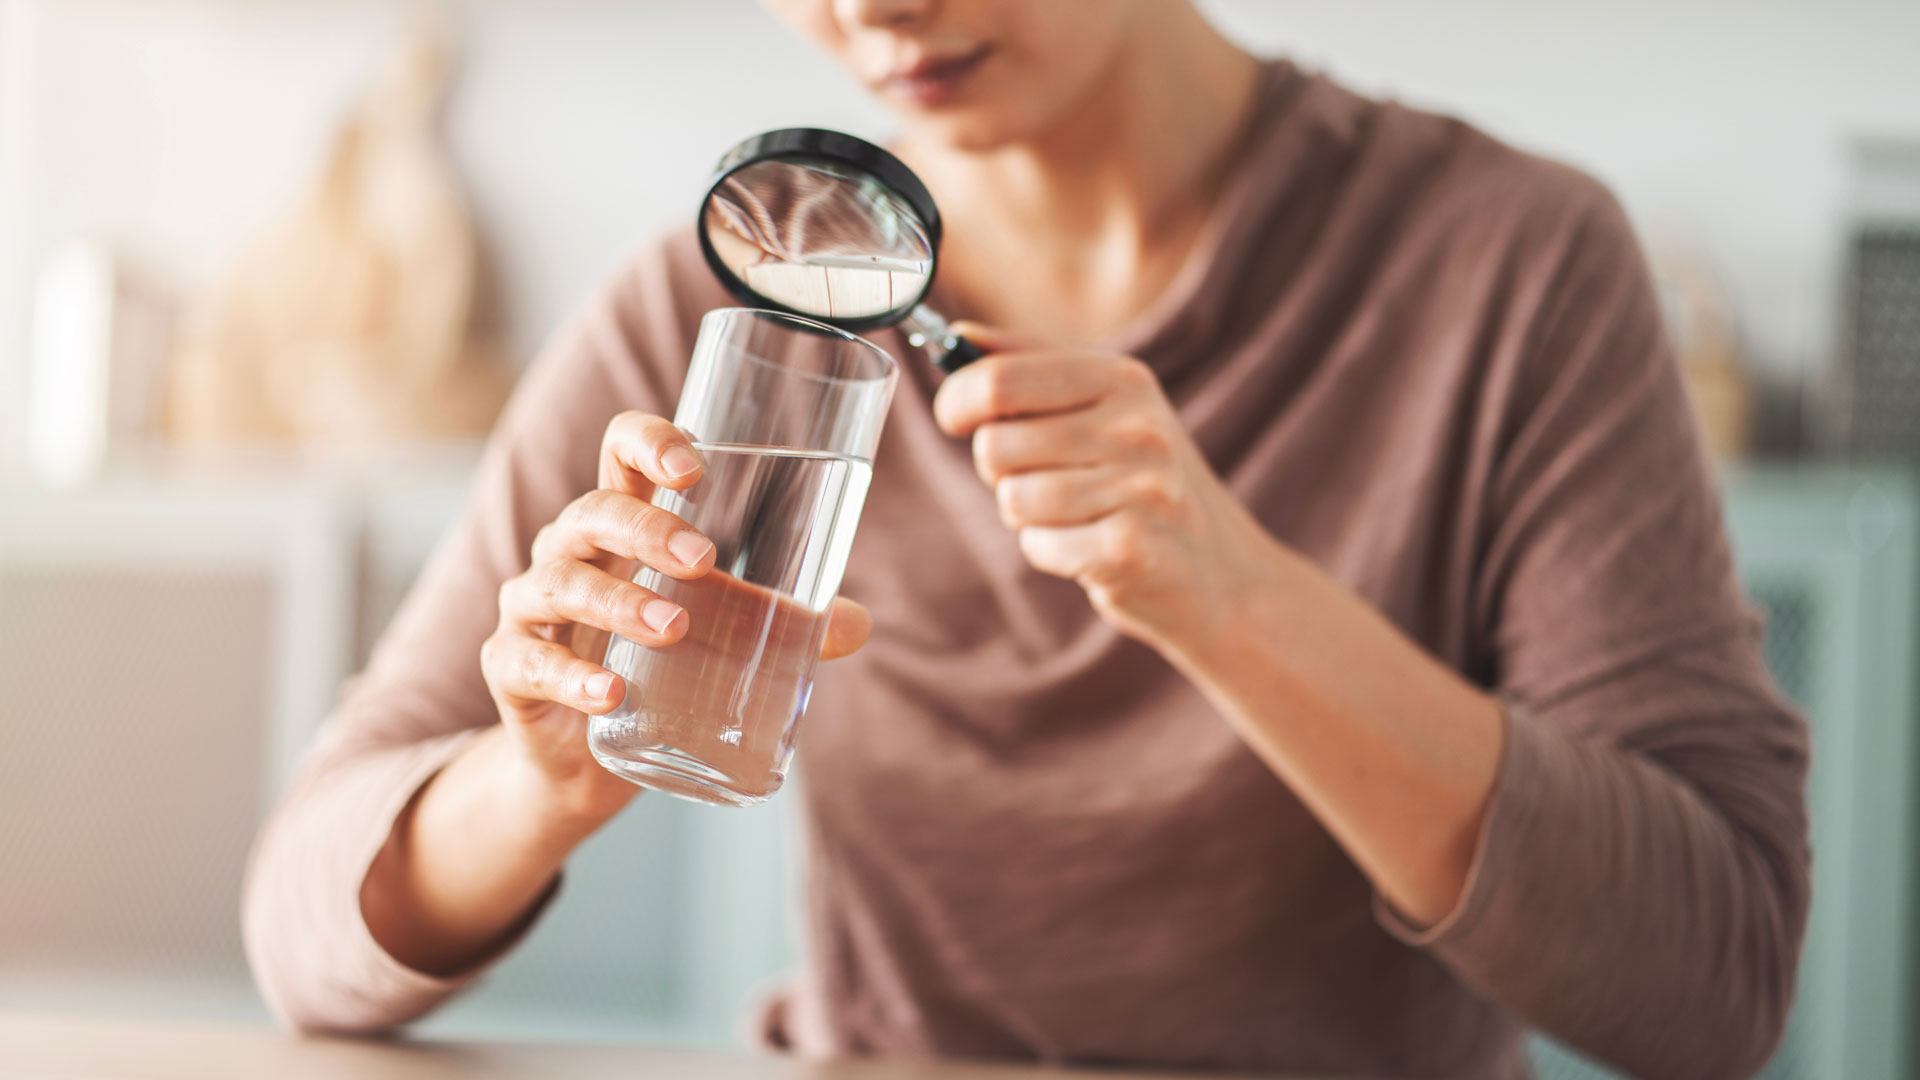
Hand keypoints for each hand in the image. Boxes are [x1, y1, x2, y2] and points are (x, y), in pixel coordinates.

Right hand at [481, 411, 873, 827]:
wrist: (582, 762)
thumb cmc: (653, 669)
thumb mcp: (721, 638)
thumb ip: (785, 626)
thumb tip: (857, 625)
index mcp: (621, 528)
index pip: (621, 454)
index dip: (650, 443)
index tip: (694, 469)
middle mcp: (569, 553)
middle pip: (592, 513)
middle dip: (646, 531)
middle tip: (704, 562)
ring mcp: (532, 608)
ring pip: (560, 582)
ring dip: (618, 602)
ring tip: (673, 630)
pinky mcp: (511, 668)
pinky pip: (531, 661)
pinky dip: (572, 675)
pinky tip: (609, 692)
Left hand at [932, 326, 1278, 654]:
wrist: (1223, 574)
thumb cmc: (1144, 484)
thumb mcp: (1105, 408)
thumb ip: (1032, 366)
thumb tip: (958, 335)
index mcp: (1124, 378)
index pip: (999, 379)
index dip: (956, 402)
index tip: (955, 418)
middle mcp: (1138, 426)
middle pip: (995, 444)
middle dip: (1000, 470)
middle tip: (1045, 478)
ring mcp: (1141, 488)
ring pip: (1012, 499)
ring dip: (1027, 516)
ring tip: (1076, 515)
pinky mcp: (1131, 548)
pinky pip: (1038, 544)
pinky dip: (1050, 552)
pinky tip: (1090, 549)